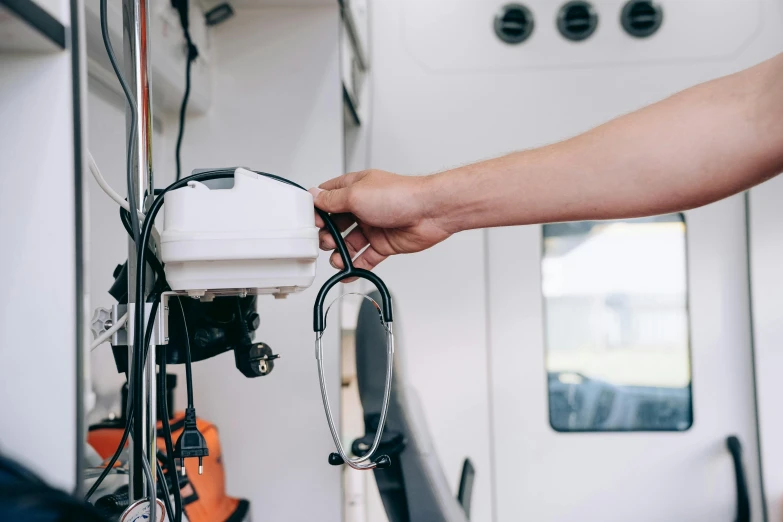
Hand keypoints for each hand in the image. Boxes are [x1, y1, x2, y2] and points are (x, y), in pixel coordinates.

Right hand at [310, 170, 451, 270]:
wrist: (430, 212)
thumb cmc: (400, 195)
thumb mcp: (356, 194)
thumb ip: (332, 199)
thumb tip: (314, 196)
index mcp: (355, 188)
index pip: (328, 197)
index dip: (317, 210)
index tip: (312, 222)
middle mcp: (363, 206)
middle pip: (336, 223)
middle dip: (327, 235)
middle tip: (327, 242)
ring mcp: (373, 225)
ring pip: (349, 243)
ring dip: (340, 253)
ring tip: (338, 260)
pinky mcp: (384, 243)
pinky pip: (365, 257)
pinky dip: (356, 266)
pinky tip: (348, 272)